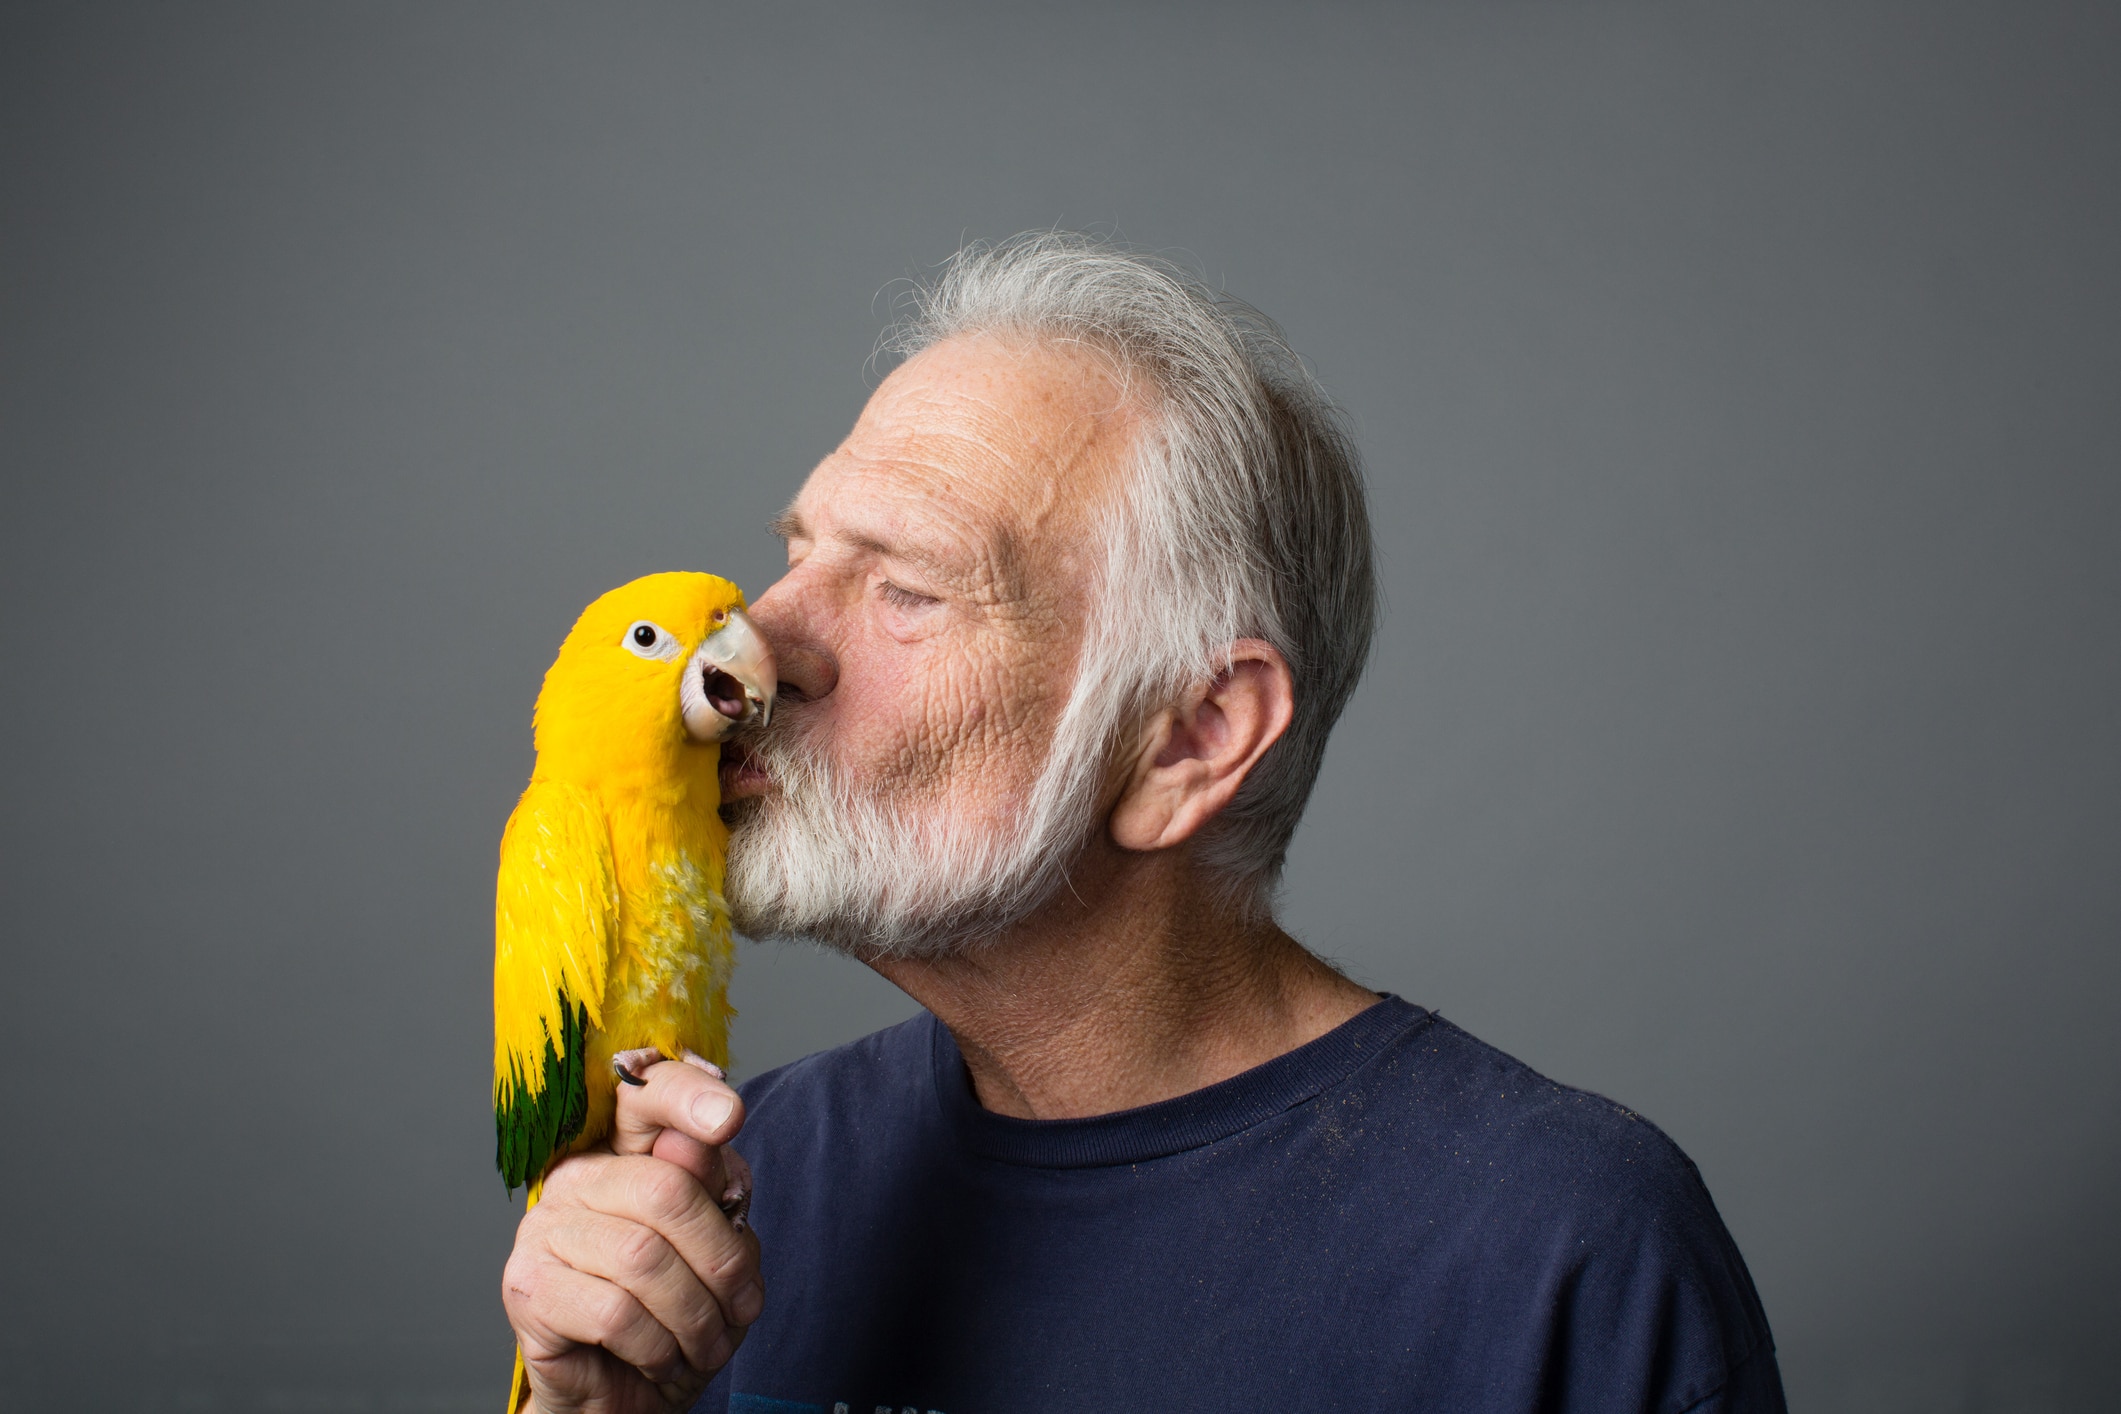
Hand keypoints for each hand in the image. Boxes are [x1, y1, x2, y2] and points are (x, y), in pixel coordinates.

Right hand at [501, 1062, 762, 1412]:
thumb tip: (707, 1138)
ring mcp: (542, 1229)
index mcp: (622, 1153)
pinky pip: (614, 1313)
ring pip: (643, 1258)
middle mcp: (575, 1179)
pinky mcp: (527, 1288)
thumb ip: (714, 1193)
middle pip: (665, 1189)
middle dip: (721, 1260)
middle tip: (741, 1307)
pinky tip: (661, 1359)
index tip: (730, 1117)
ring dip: (694, 1316)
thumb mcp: (715, 1251)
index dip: (687, 1097)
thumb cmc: (672, 1316)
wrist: (622, 1395)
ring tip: (705, 1344)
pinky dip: (656, 1346)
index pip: (646, 1099)